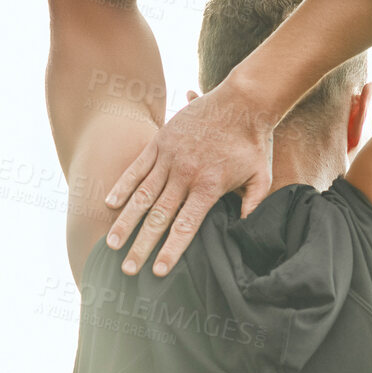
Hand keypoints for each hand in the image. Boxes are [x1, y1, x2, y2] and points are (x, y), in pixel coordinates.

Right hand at [99, 77, 277, 276]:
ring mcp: (169, 157)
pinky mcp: (160, 141)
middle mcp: (185, 175)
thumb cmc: (253, 142)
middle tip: (128, 269)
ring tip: (112, 244)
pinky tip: (110, 205)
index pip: (185, 227)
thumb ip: (253, 206)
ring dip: (126, 222)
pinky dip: (122, 186)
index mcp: (208, 187)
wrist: (243, 100)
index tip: (158, 272)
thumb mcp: (261, 177)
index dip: (171, 251)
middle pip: (158, 218)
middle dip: (142, 246)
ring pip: (142, 196)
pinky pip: (137, 168)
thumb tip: (243, 232)